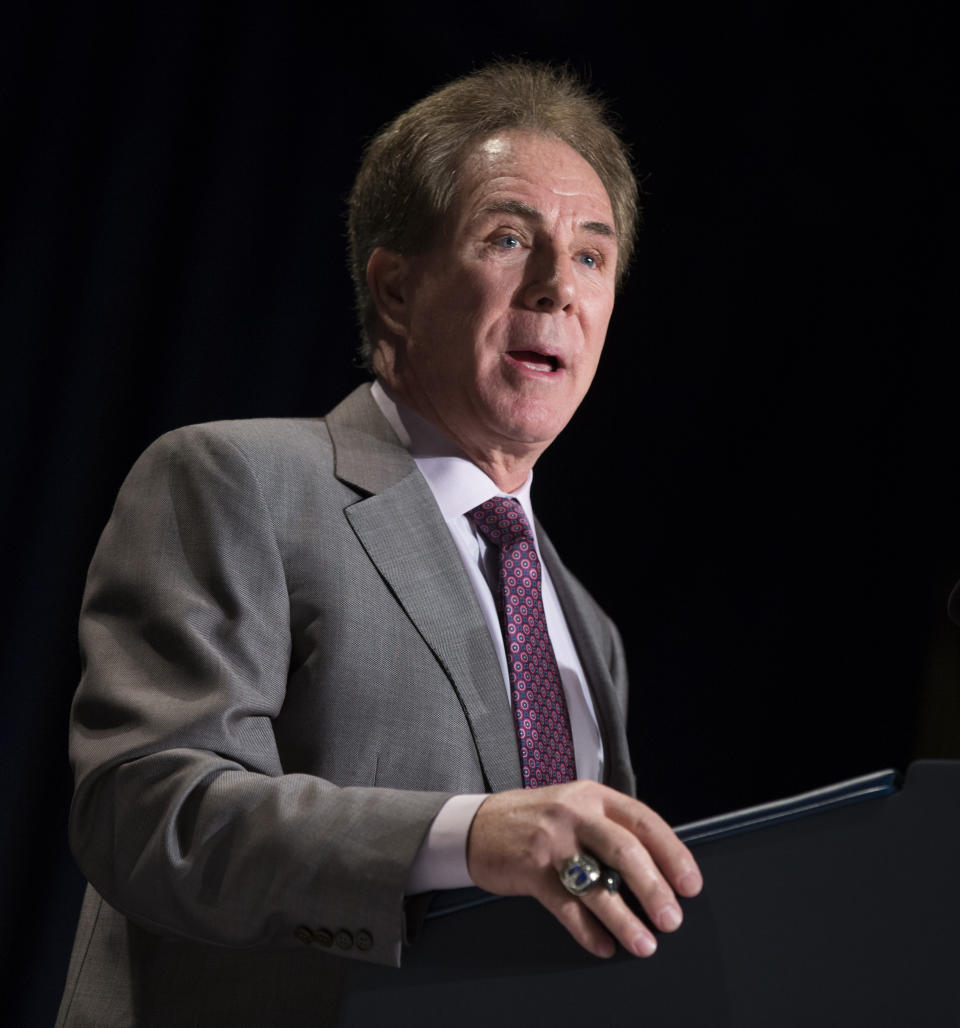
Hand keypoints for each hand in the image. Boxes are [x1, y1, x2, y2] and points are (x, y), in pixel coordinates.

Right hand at [466, 780, 701, 958]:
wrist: (478, 825)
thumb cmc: (535, 820)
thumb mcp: (576, 808)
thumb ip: (611, 829)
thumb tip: (659, 869)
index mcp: (593, 796)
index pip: (643, 820)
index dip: (672, 853)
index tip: (690, 883)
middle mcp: (575, 814)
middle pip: (624, 849)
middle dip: (653, 887)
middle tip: (672, 918)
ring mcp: (551, 842)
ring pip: (595, 883)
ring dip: (624, 918)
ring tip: (644, 943)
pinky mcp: (530, 870)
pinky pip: (565, 905)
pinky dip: (587, 930)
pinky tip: (603, 945)